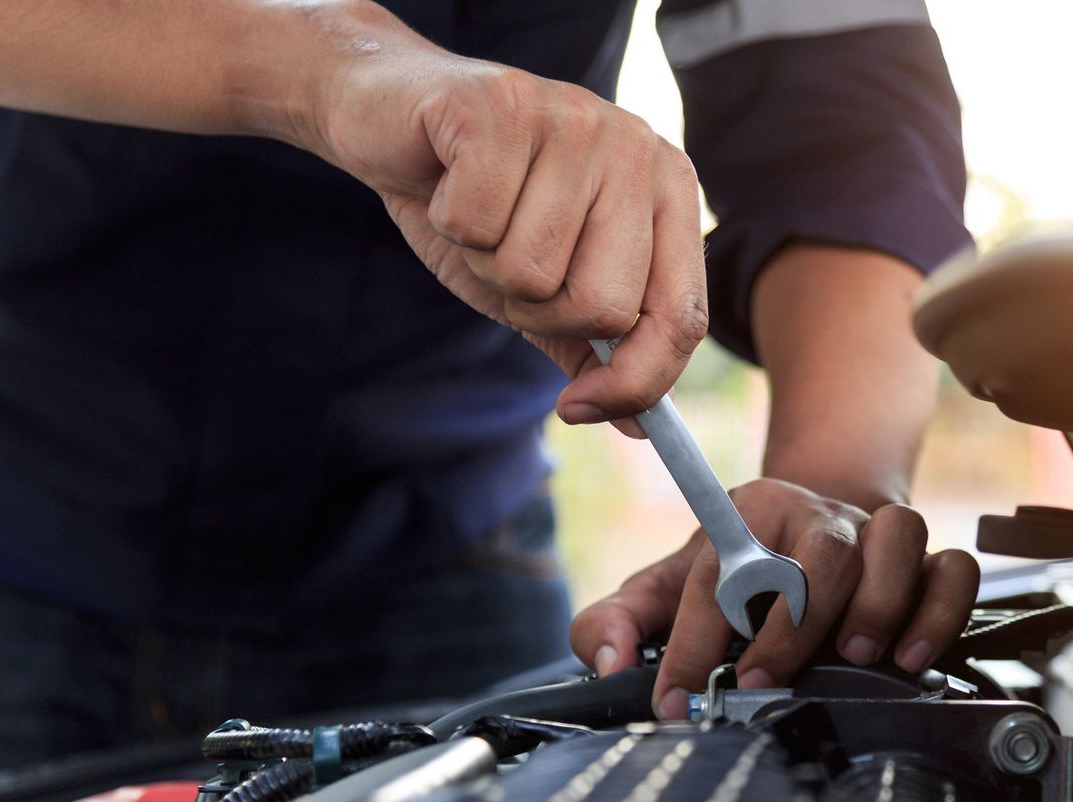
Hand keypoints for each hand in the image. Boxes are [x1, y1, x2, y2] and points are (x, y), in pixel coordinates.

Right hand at [311, 50, 707, 425]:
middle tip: (507, 257)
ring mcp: (573, 119)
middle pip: (604, 304)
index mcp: (669, 192)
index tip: (576, 409)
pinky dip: (448, 221)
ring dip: (485, 261)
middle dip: (537, 308)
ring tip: (478, 213)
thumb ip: (597, 350)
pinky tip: (448, 182)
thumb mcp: (547, 289)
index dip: (634, 380)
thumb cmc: (481, 208)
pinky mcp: (502, 104)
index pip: (682, 316)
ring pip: (532, 269)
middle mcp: (636, 148)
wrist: (390, 122)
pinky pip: (477, 222)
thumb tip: (641, 425)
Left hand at [571, 479, 979, 718]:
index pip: (722, 569)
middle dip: (793, 625)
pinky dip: (938, 611)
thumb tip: (610, 660)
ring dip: (876, 605)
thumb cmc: (734, 578)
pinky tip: (910, 656)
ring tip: (851, 657)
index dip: (698, 640)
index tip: (681, 698)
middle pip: (823, 550)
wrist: (804, 540)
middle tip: (764, 679)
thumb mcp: (664, 592)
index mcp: (750, 512)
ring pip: (897, 541)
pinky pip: (953, 569)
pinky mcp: (926, 562)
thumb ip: (615, 622)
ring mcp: (877, 535)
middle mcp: (820, 516)